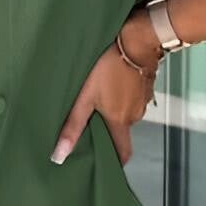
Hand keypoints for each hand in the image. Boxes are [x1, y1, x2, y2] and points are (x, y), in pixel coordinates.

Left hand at [51, 34, 161, 167]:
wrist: (136, 41)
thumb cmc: (108, 68)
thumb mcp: (85, 97)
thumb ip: (73, 125)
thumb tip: (59, 156)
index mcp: (120, 121)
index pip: (123, 152)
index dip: (115, 161)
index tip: (105, 163)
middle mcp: (135, 115)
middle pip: (121, 130)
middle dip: (107, 128)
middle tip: (90, 120)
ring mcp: (143, 100)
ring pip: (126, 112)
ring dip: (114, 109)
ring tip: (98, 96)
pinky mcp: (146, 86)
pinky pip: (132, 98)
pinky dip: (122, 96)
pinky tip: (111, 83)